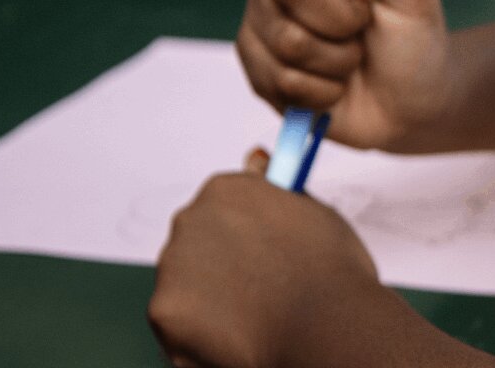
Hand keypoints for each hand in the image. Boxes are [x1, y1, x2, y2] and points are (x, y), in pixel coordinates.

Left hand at [149, 151, 388, 367]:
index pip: (219, 210)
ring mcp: (172, 267)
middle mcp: (190, 221)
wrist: (328, 327)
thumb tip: (254, 157)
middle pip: (196, 247)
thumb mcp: (311, 211)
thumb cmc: (331, 271)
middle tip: (260, 293)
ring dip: (210, 302)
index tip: (260, 258)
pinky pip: (176, 325)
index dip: (243, 239)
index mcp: (224, 191)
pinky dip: (199, 336)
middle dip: (220, 269)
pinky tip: (238, 338)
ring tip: (255, 318)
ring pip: (184, 287)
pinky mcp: (163, 312)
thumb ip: (272, 186)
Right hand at [238, 0, 455, 150]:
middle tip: (363, 26)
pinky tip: (334, 86)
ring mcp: (263, 17)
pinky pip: (279, 79)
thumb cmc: (414, 41)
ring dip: (337, 60)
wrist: (408, 105)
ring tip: (352, 58)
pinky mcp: (256, 65)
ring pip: (286, 39)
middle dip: (342, 18)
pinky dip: (322, 91)